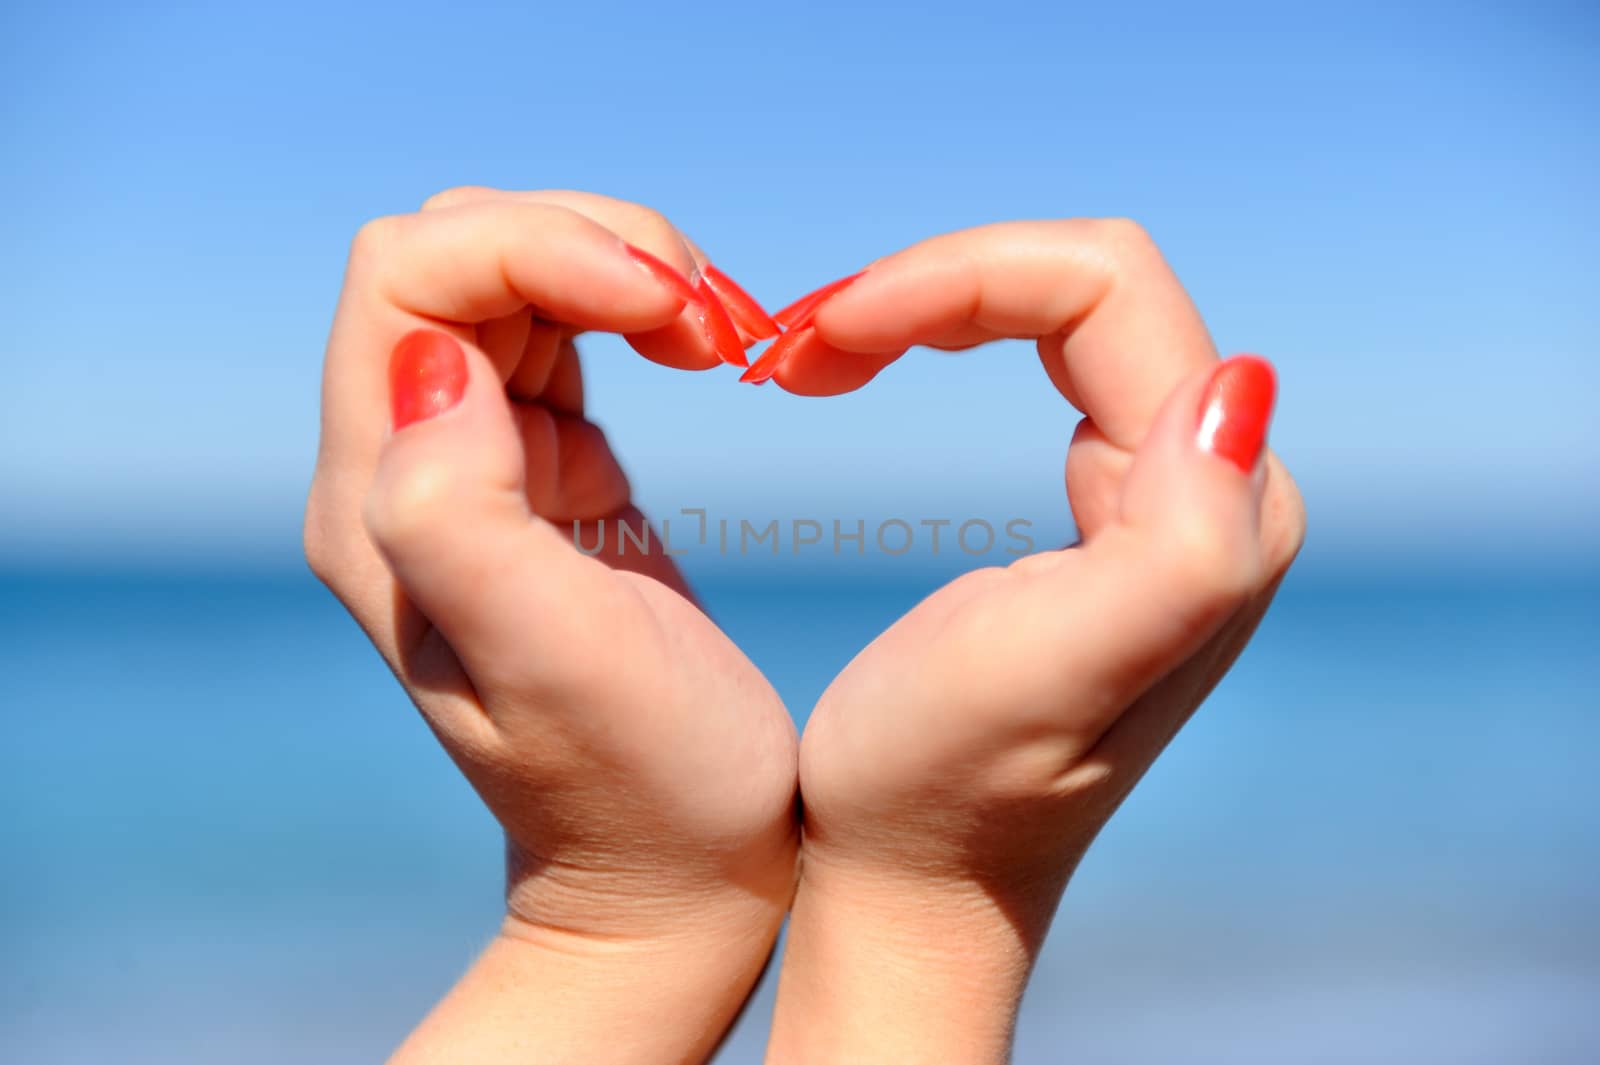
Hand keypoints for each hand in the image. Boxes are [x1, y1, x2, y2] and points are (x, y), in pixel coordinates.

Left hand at [303, 188, 797, 1062]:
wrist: (675, 868)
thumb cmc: (640, 781)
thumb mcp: (554, 661)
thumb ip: (459, 511)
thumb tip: (433, 359)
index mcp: (384, 503)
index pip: (407, 275)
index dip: (534, 249)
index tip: (661, 308)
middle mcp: (411, 467)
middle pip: (460, 250)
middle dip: (587, 244)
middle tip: (703, 319)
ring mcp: (480, 462)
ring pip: (517, 271)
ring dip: (623, 264)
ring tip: (717, 331)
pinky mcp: (550, 468)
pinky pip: (569, 326)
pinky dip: (641, 304)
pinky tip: (701, 348)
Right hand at [764, 221, 1306, 1062]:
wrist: (914, 882)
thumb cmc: (942, 790)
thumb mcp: (1049, 676)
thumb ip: (1178, 547)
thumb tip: (1243, 386)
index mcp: (1215, 509)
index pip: (1104, 286)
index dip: (959, 276)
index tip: (828, 332)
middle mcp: (1214, 489)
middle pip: (1084, 285)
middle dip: (932, 284)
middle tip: (800, 342)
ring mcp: (1163, 497)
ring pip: (1058, 309)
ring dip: (927, 305)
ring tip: (813, 355)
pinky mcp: (1109, 511)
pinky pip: (1044, 358)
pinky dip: (941, 335)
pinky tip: (872, 364)